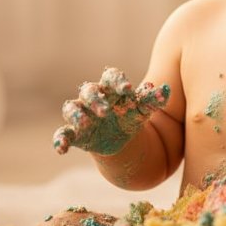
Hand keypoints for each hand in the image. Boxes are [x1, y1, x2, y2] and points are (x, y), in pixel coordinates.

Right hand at [52, 67, 169, 155]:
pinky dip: (59, 140)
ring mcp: (82, 115)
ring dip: (77, 115)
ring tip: (85, 123)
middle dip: (95, 99)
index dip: (117, 81)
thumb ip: (153, 100)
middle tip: (105, 111)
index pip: (110, 77)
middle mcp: (93, 99)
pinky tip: (61, 149)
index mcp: (111, 89)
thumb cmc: (131, 117)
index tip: (127, 88)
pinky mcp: (75, 133)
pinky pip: (62, 133)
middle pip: (88, 91)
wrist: (123, 142)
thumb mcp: (142, 110)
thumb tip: (165, 89)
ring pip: (71, 108)